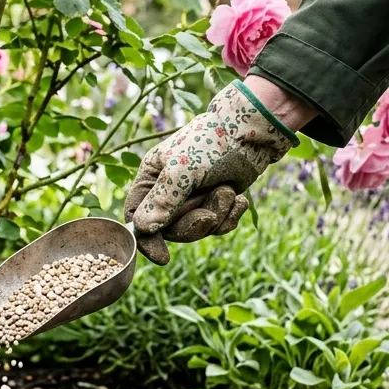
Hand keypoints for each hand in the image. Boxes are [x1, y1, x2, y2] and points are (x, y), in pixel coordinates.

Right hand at [123, 77, 310, 264]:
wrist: (251, 132)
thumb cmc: (210, 143)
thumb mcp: (181, 170)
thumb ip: (161, 200)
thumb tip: (142, 228)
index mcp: (151, 178)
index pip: (137, 217)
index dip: (147, 239)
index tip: (162, 256)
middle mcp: (169, 191)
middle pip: (170, 230)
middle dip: (193, 224)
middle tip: (210, 213)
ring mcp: (194, 198)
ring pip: (196, 229)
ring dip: (215, 215)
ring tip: (227, 192)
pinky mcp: (216, 202)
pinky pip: (218, 226)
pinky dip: (229, 216)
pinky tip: (239, 200)